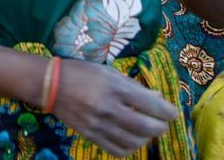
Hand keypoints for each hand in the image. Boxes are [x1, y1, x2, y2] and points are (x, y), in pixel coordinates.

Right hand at [53, 59, 177, 156]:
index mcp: (115, 88)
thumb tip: (158, 99)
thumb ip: (134, 86)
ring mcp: (99, 125)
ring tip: (147, 132)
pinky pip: (117, 150)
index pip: (151, 105)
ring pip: (134, 142)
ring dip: (147, 139)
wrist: (51, 85)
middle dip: (160, 127)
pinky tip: (132, 140)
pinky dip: (130, 148)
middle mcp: (109, 108)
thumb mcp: (109, 72)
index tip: (172, 112)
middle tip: (162, 123)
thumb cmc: (82, 73)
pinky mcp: (91, 136)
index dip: (168, 112)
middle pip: (146, 127)